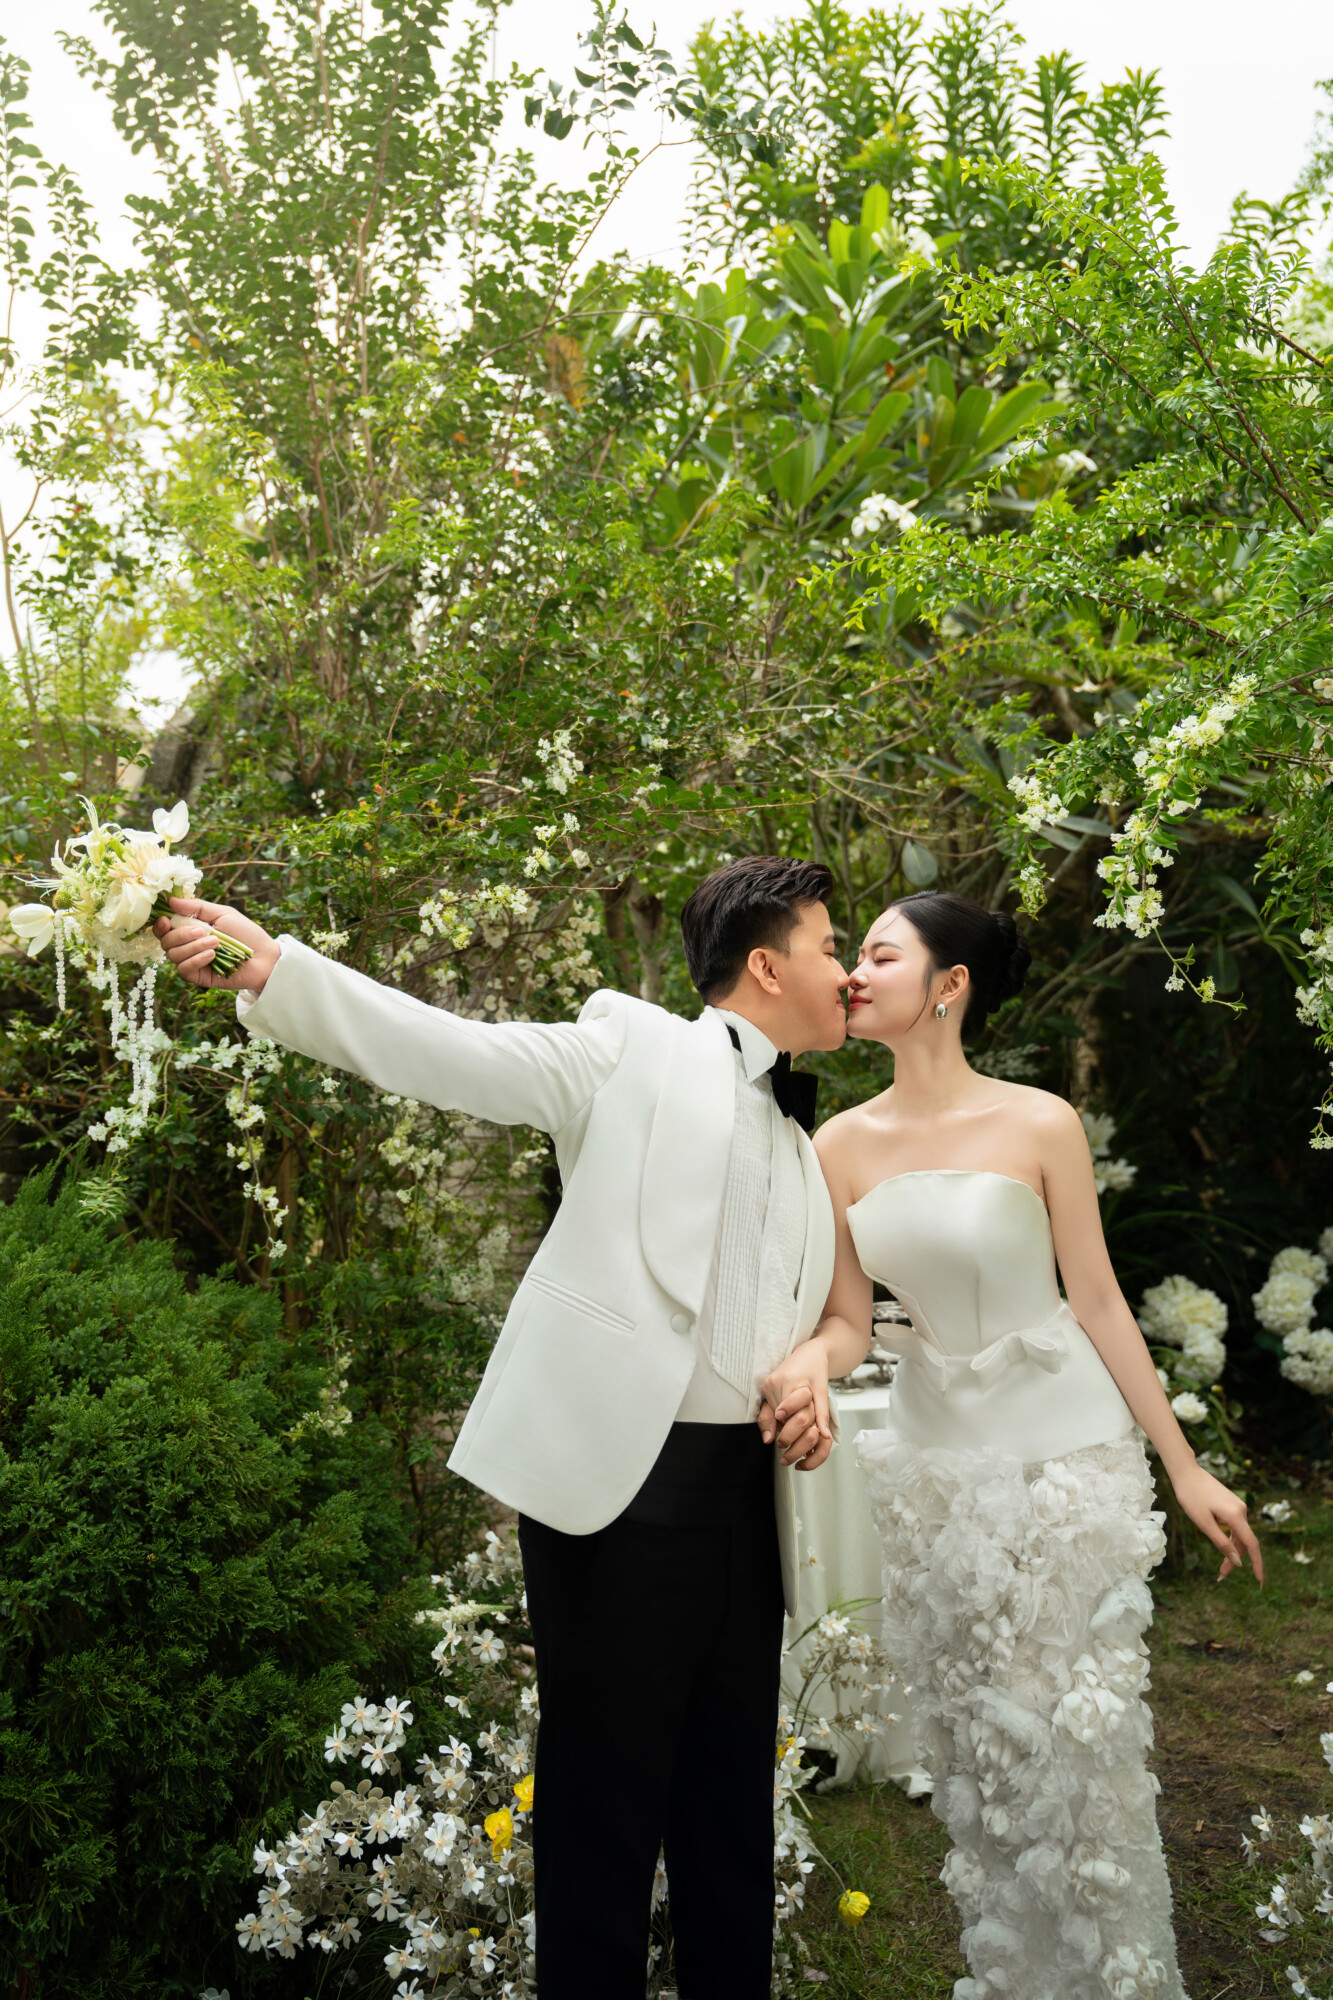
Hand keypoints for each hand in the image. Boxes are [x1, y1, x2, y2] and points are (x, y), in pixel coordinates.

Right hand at [153, 896, 279, 994]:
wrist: (264, 956)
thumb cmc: (245, 933)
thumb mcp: (222, 914)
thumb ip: (197, 907)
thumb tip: (171, 900)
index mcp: (189, 929)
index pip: (164, 929)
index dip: (160, 925)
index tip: (166, 920)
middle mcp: (187, 946)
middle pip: (166, 942)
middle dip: (182, 935)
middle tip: (204, 931)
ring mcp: (191, 962)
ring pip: (174, 955)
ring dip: (194, 946)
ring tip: (216, 943)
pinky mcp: (198, 977)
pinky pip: (185, 969)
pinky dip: (197, 959)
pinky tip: (212, 955)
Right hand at [757, 1338, 832, 1470]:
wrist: (809, 1351)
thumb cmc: (817, 1368)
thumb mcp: (823, 1389)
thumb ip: (822, 1412)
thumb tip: (824, 1435)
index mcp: (792, 1380)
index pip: (788, 1407)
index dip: (788, 1421)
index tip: (779, 1437)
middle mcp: (776, 1382)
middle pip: (780, 1414)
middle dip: (786, 1431)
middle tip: (788, 1446)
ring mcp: (769, 1383)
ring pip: (772, 1413)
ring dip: (781, 1425)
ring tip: (788, 1436)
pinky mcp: (766, 1385)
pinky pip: (767, 1407)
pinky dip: (773, 1419)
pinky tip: (776, 1427)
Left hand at [1171, 1462, 1262, 1582]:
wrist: (1186, 1472)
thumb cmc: (1191, 1497)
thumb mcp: (1203, 1523)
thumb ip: (1221, 1543)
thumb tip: (1238, 1562)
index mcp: (1236, 1515)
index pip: (1252, 1544)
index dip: (1257, 1564)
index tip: (1260, 1581)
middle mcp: (1241, 1510)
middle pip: (1244, 1542)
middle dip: (1235, 1560)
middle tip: (1221, 1576)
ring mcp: (1238, 1506)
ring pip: (1239, 1535)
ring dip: (1232, 1551)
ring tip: (1220, 1568)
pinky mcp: (1232, 1504)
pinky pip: (1235, 1527)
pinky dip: (1230, 1539)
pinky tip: (1223, 1547)